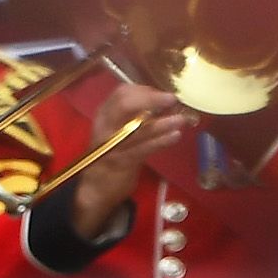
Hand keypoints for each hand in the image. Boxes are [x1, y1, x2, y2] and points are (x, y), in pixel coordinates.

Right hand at [64, 83, 196, 238]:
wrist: (96, 187)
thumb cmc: (113, 153)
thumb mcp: (118, 129)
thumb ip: (136, 114)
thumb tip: (165, 100)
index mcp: (104, 114)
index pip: (122, 93)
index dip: (146, 90)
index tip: (164, 95)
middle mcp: (104, 126)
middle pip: (125, 104)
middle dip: (152, 99)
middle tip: (172, 100)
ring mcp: (111, 145)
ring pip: (138, 128)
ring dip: (162, 123)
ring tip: (181, 120)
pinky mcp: (121, 162)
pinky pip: (143, 149)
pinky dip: (161, 141)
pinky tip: (175, 136)